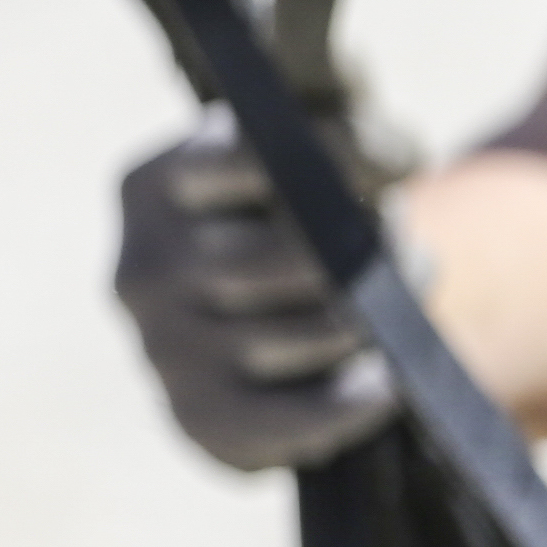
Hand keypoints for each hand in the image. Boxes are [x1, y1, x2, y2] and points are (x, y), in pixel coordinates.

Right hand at [114, 121, 397, 470]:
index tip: (396, 165)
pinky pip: (293, 416)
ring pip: (307, 331)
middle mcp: (140, 267)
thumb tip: (382, 154)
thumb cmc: (282, 218)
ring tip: (396, 304)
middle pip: (288, 256)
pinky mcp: (195, 414)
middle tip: (406, 246)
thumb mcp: (299, 154)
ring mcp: (161, 347)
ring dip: (374, 319)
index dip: (338, 158)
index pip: (246, 158)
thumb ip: (339, 131)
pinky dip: (352, 401)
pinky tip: (384, 383)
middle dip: (366, 251)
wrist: (240, 328)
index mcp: (148, 186)